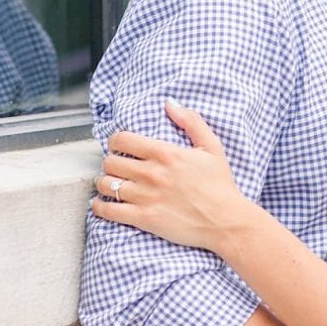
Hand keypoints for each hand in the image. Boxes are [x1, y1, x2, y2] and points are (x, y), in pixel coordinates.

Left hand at [91, 100, 254, 253]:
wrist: (226, 221)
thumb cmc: (220, 186)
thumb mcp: (211, 147)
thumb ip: (191, 121)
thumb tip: (170, 103)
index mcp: (165, 153)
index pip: (122, 139)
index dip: (115, 142)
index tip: (118, 147)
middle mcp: (151, 173)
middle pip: (110, 162)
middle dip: (110, 163)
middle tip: (115, 167)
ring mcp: (146, 197)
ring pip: (106, 185)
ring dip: (104, 183)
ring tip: (109, 184)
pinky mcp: (144, 218)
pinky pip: (109, 210)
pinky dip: (100, 206)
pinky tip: (101, 204)